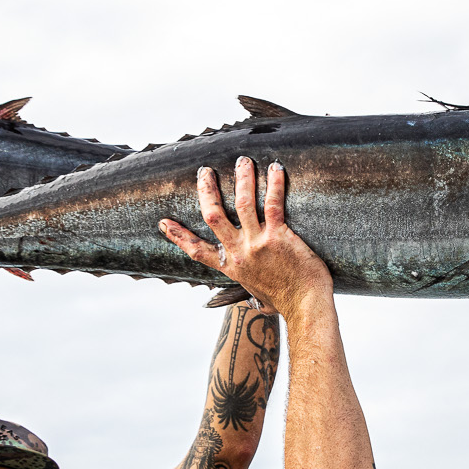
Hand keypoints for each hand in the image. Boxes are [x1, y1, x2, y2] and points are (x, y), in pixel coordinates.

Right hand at [160, 157, 332, 317]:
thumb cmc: (287, 301)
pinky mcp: (278, 237)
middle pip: (213, 215)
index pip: (197, 251)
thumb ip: (252, 291)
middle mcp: (239, 254)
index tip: (163, 223)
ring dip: (242, 178)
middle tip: (205, 172)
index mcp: (232, 267)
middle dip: (207, 190)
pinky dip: (274, 184)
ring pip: (242, 203)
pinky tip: (275, 168)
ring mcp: (257, 244)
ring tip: (242, 161)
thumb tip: (256, 301)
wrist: (305, 307)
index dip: (178, 236)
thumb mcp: (259, 296)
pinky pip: (272, 204)